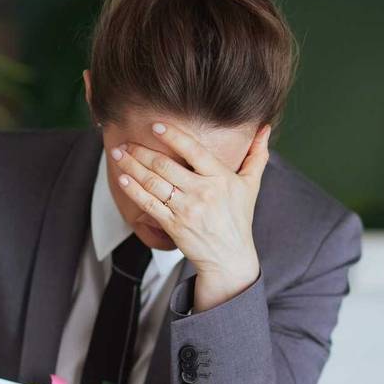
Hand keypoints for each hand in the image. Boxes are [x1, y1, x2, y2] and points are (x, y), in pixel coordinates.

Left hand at [112, 121, 270, 311]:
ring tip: (119, 154)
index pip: (194, 150)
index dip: (173, 136)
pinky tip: (122, 178)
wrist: (229, 257)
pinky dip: (133, 189)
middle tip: (127, 140)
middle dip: (141, 151)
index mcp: (221, 178)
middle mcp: (203, 192)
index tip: (155, 125)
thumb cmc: (238, 219)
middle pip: (165, 165)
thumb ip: (257, 155)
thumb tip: (264, 129)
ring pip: (153, 182)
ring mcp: (186, 209)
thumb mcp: (251, 186)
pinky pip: (149, 204)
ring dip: (132, 166)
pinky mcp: (174, 225)